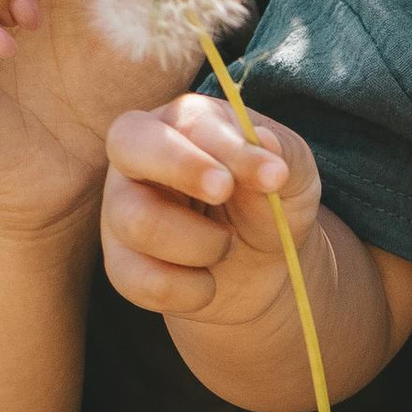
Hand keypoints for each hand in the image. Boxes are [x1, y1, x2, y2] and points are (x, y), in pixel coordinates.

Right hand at [102, 89, 321, 339]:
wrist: (260, 266)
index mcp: (179, 122)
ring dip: (202, 243)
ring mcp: (120, 211)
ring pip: (138, 221)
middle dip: (182, 168)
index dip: (230, 148)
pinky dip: (191, 290)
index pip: (188, 121)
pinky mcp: (121, 265)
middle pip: (128, 145)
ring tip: (228, 244)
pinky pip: (143, 280)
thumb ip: (282, 153)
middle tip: (224, 191)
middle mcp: (137, 159)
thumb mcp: (291, 174)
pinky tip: (210, 281)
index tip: (275, 175)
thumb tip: (265, 142)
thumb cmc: (266, 201)